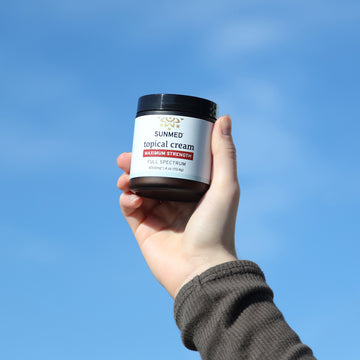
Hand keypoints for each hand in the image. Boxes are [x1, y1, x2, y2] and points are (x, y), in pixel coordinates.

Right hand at [116, 115, 239, 297]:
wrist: (201, 269)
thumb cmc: (218, 228)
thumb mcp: (226, 186)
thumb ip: (224, 153)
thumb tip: (224, 118)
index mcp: (194, 191)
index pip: (174, 165)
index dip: (161, 151)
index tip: (152, 139)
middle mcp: (176, 202)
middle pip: (152, 175)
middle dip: (136, 164)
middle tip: (126, 156)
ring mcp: (159, 216)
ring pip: (138, 190)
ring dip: (128, 179)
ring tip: (124, 175)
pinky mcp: (144, 230)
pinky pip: (130, 209)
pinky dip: (127, 201)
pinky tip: (131, 199)